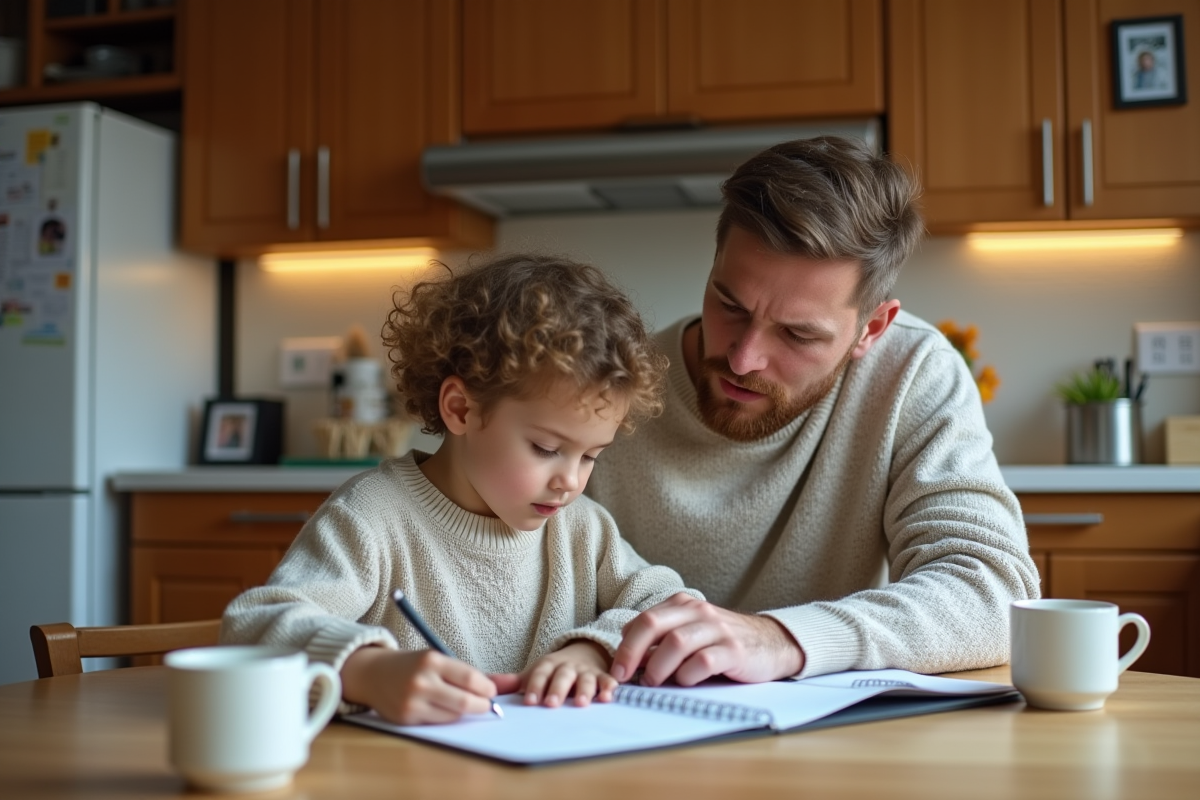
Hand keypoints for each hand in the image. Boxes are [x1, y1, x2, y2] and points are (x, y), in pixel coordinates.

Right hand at [341, 646, 499, 724]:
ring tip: (464, 704)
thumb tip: (515, 682)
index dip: (487, 689)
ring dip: (465, 713)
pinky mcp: (405, 718)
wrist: (374, 674)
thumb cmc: (415, 666)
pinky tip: (445, 709)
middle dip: (481, 706)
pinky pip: (438, 723)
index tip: (490, 691)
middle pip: (464, 702)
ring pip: (453, 716)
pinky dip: (448, 719)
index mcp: (432, 660)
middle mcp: (421, 680)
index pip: (470, 678)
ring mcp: (412, 701)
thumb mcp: (443, 661)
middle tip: (484, 704)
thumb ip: (478, 674)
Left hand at [520, 640, 617, 707]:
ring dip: (584, 690)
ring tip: (582, 703)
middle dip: (557, 689)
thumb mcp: (534, 673)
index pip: (540, 674)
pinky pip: (606, 681)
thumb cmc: (554, 671)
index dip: (535, 686)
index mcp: (548, 665)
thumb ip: (512, 682)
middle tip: (552, 704)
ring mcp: (585, 671)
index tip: (530, 702)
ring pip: (585, 679)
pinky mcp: (602, 677)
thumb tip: (486, 686)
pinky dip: (608, 688)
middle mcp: (567, 667)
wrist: (583, 652)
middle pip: (562, 676)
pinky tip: (608, 697)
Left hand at [610, 593, 804, 686]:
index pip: (644, 619)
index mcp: (683, 605)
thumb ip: (662, 639)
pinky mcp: (734, 651)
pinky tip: (684, 682)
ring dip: (658, 666)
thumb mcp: (691, 633)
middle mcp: (699, 612)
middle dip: (632, 651)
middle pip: (654, 624)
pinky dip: (688, 675)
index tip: (617, 667)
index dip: (626, 644)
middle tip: (623, 675)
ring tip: (652, 682)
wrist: (772, 643)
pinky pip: (704, 662)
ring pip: (676, 643)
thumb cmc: (723, 642)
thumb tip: (627, 652)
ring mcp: (718, 630)